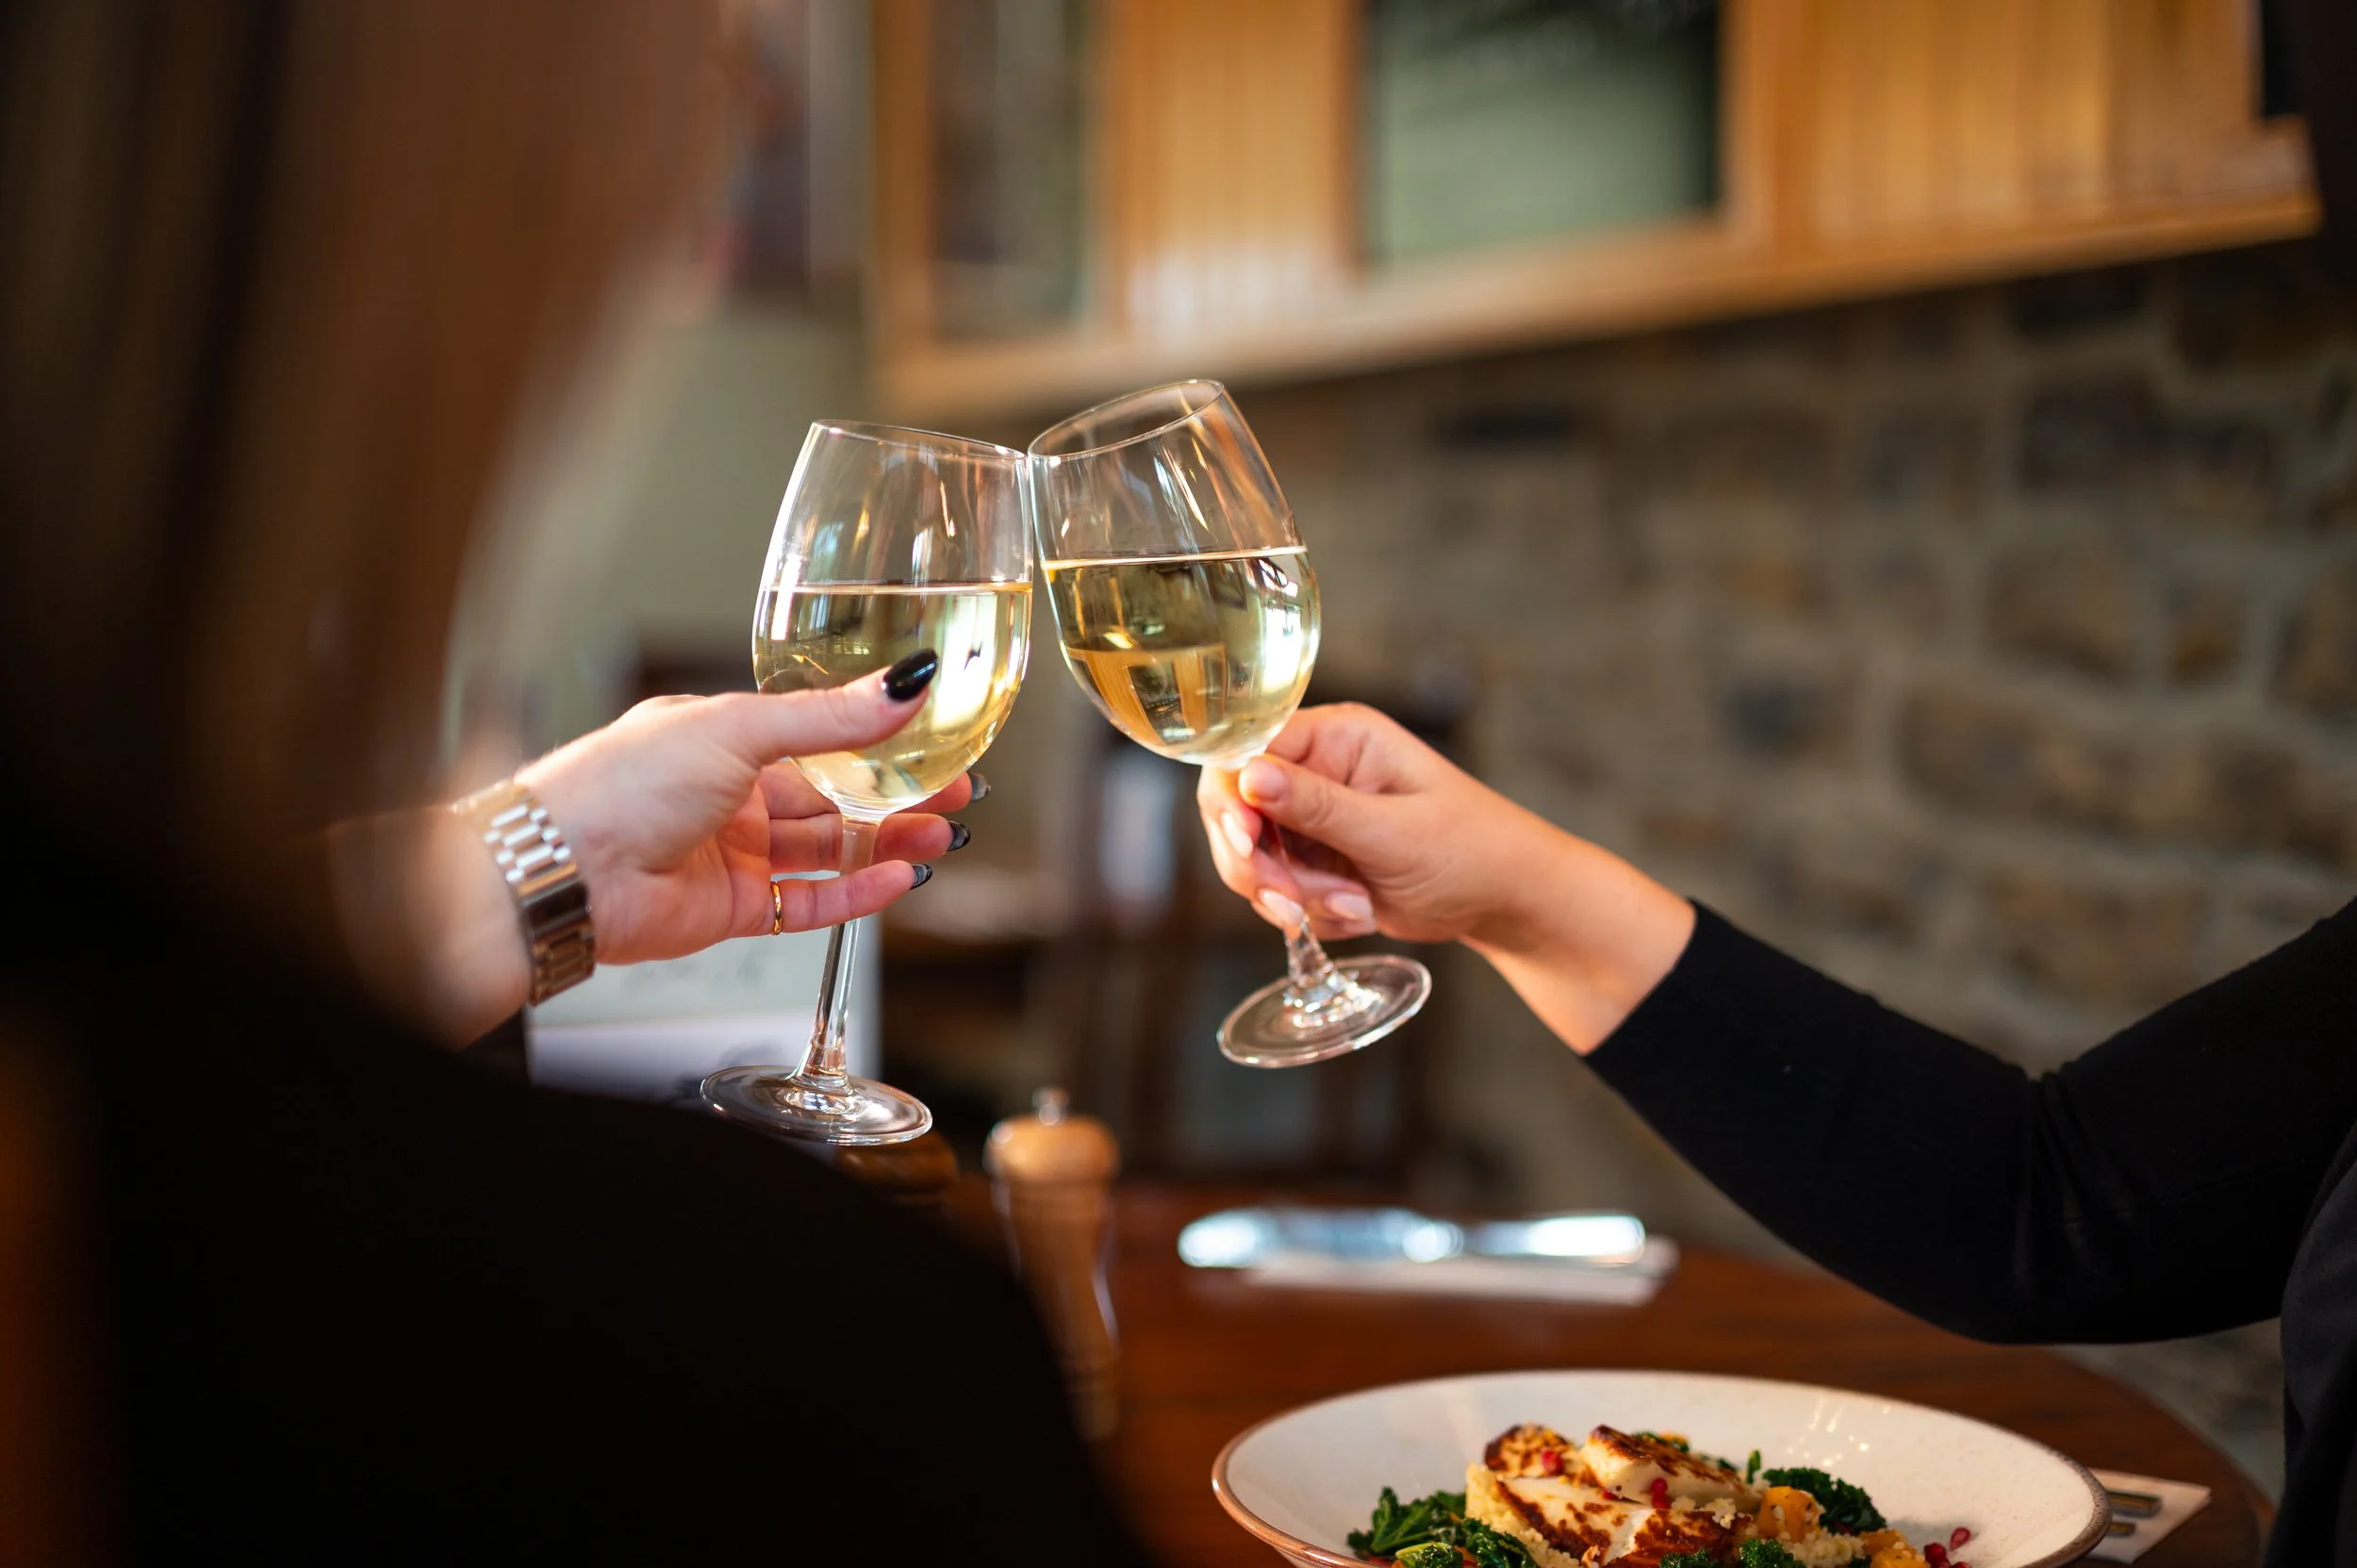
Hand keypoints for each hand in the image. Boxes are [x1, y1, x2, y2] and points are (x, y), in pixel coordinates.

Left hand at [343, 665, 973, 1042]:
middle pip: (833, 795)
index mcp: (723, 736)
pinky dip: (855, 894)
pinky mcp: (732, 908)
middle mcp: (729, 793)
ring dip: (885, 843)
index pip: (821, 734)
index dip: (881, 738)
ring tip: (940, 837)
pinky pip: (807, 902)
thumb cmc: (620, 783)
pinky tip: (895, 880)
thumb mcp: (736, 728)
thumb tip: (904, 685)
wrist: (564, 871)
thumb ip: (830, 718)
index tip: (935, 737)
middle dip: (897, 795)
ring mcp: (732, 852)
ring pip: (827, 850)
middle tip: (955, 793)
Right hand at [1195, 703, 1693, 1052]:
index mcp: (1338, 737)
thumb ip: (1318, 806)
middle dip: (1261, 865)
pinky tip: (1360, 912)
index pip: (1247, 752)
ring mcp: (1312, 818)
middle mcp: (1316, 769)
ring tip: (1355, 906)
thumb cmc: (1471, 850)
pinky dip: (1310, 913)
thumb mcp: (1393, 831)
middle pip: (1236, 811)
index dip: (1233, 801)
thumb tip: (1248, 774)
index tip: (1246, 844)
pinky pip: (1278, 890)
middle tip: (1293, 904)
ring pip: (1252, 859)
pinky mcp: (1315, 860)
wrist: (1506, 901)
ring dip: (1294, 897)